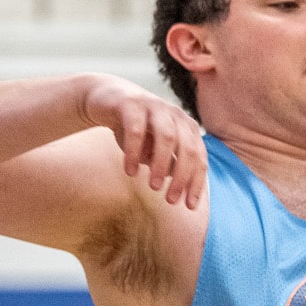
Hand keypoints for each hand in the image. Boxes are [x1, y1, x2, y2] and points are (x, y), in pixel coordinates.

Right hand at [79, 75, 207, 209]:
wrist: (106, 99)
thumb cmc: (136, 130)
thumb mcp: (155, 150)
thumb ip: (169, 165)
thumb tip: (180, 187)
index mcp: (187, 127)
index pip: (199, 158)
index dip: (196, 183)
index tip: (189, 206)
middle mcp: (176, 115)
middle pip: (188, 149)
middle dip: (182, 177)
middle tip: (170, 200)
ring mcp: (155, 106)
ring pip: (167, 137)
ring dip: (161, 165)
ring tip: (153, 187)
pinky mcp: (132, 104)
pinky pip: (136, 130)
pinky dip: (134, 153)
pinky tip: (129, 171)